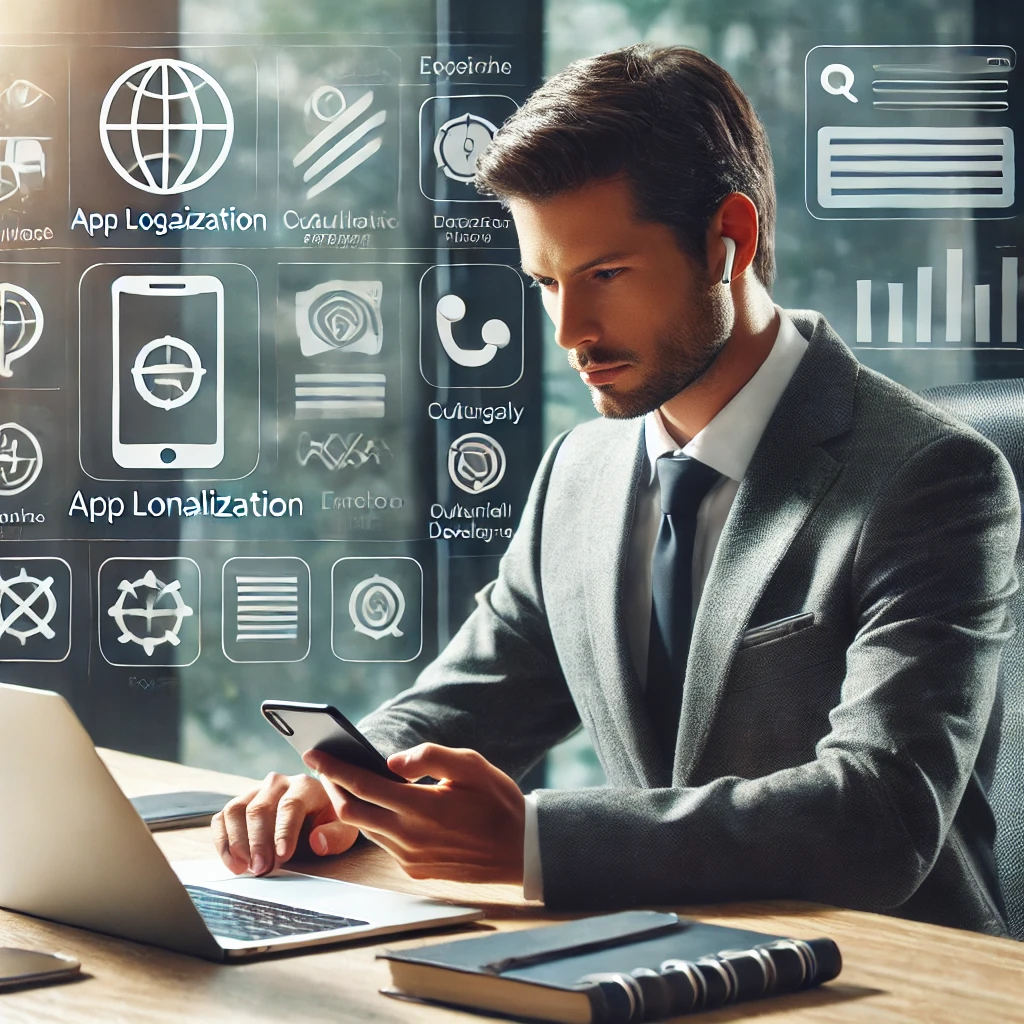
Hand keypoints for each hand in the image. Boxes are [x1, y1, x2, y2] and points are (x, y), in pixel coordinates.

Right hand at [211, 772, 358, 875]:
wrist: (314, 814)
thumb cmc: (329, 823)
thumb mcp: (343, 830)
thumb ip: (335, 836)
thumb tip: (318, 841)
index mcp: (305, 786)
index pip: (291, 805)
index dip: (284, 831)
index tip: (281, 855)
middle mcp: (277, 783)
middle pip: (260, 808)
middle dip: (258, 841)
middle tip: (260, 869)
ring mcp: (254, 792)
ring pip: (235, 809)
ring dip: (236, 841)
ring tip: (244, 868)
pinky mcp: (239, 804)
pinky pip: (222, 818)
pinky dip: (222, 842)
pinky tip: (233, 864)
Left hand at [303, 743, 525, 884]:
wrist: (521, 851)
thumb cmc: (498, 802)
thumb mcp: (471, 765)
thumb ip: (429, 757)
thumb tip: (390, 761)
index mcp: (422, 808)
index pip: (363, 785)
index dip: (334, 768)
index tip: (313, 754)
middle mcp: (410, 837)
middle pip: (351, 812)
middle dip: (333, 787)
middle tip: (326, 767)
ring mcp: (410, 859)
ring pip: (365, 829)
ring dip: (352, 806)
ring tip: (348, 783)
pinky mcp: (414, 871)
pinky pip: (383, 844)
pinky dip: (374, 823)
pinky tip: (380, 808)